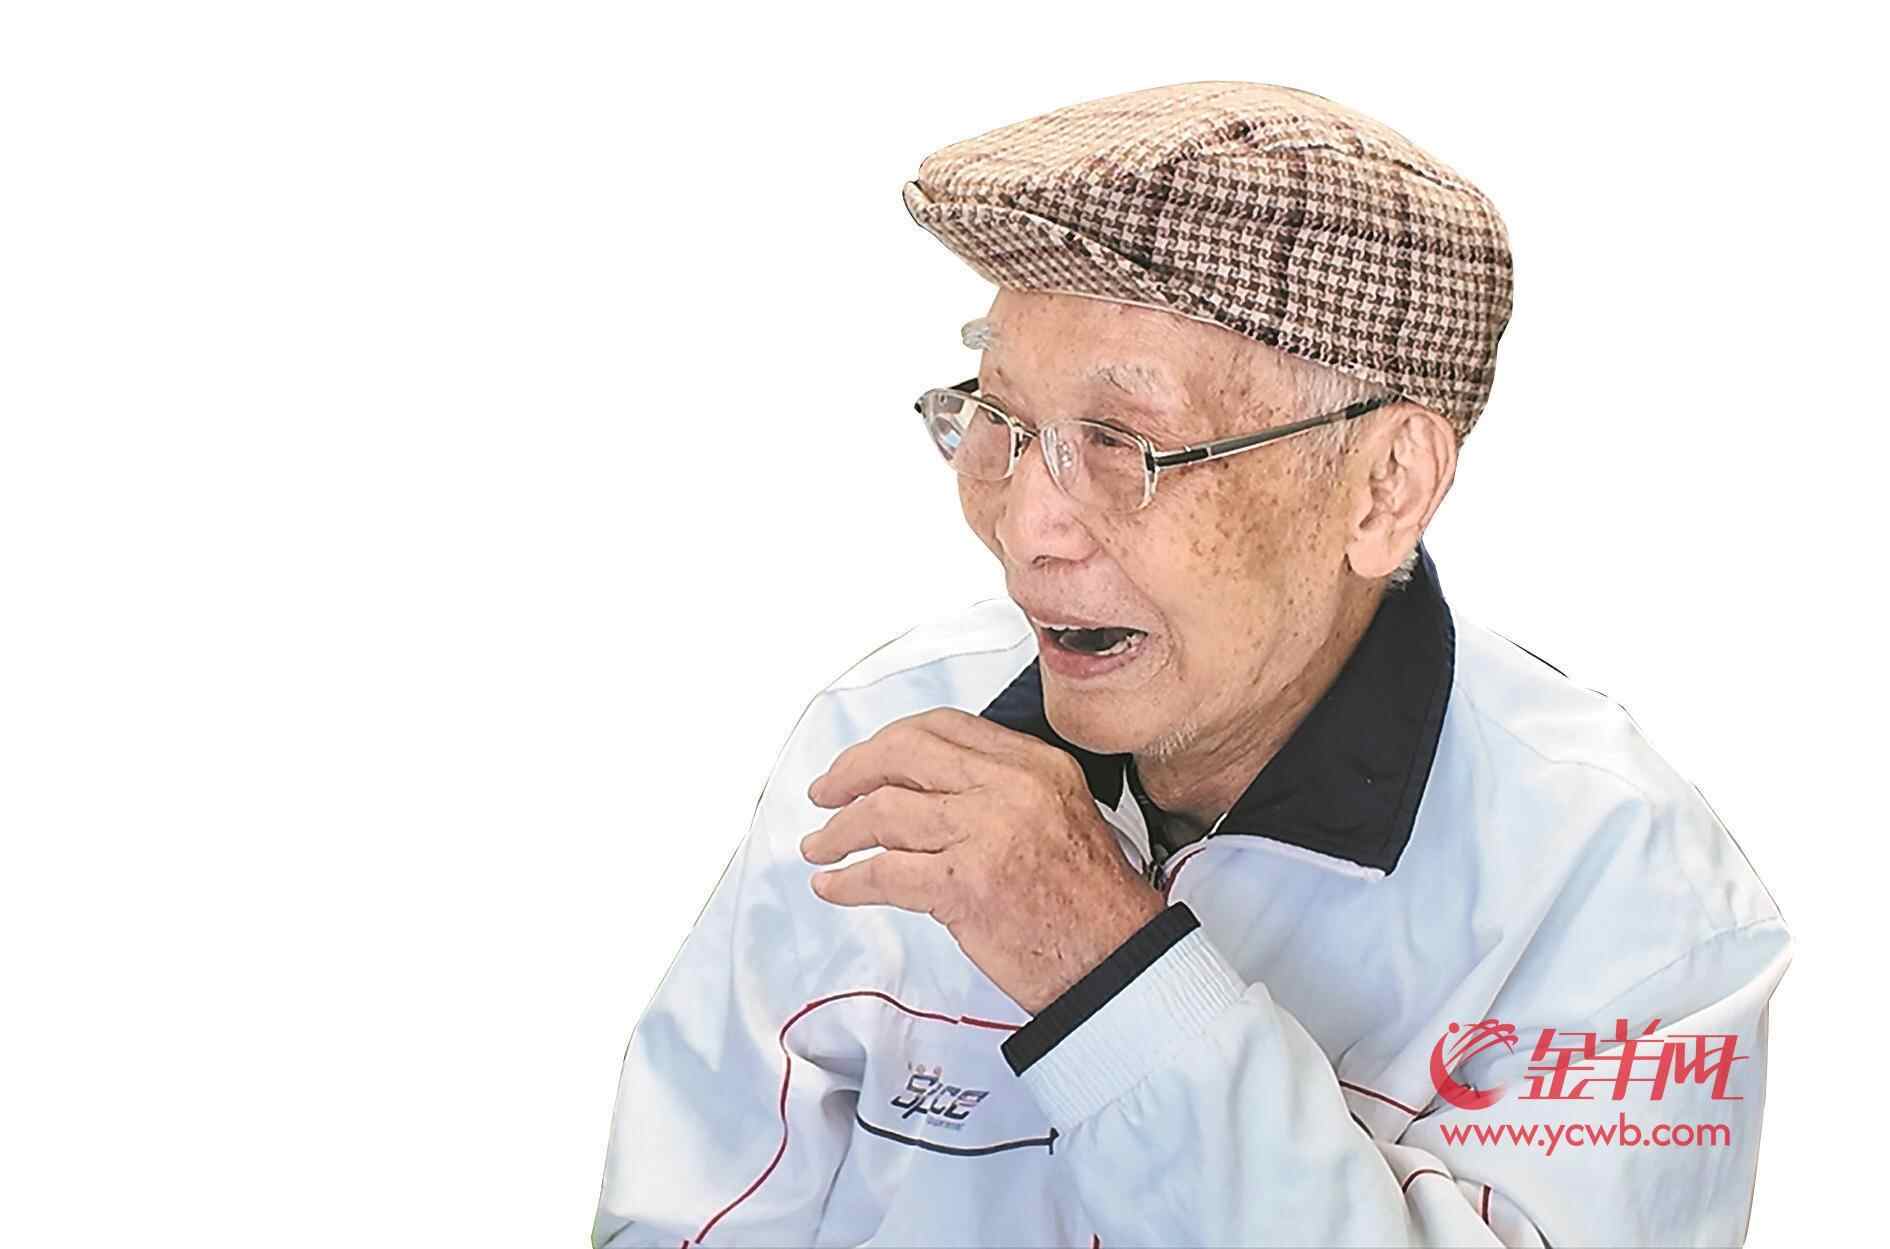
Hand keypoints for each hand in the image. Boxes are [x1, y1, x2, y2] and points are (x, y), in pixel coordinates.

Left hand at [801, 707, 1167, 1014]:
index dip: (890, 740)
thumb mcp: (1061, 813)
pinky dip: (847, 882)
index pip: (944, 727)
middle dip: (851, 771)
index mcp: (1037, 764)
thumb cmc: (1089, 903)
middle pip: (904, 754)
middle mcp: (1011, 789)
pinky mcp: (964, 886)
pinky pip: (884, 873)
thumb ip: (1002, 787)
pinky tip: (833, 886)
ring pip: (884, 811)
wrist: (1116, 963)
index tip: (866, 759)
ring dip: (839, 831)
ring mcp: (986, 835)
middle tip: (826, 792)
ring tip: (821, 845)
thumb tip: (925, 785)